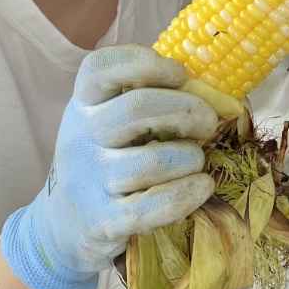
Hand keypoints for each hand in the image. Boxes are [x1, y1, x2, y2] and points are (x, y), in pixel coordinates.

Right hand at [0, 45, 217, 288]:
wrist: (66, 225)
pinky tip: (203, 186)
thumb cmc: (107, 157)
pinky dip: (186, 194)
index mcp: (84, 103)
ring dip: (190, 157)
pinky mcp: (104, 222)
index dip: (147, 63)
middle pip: (136, 109)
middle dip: (187, 110)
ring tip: (197, 161)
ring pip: (152, 160)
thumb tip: (222, 97)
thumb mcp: (113, 120)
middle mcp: (80, 137)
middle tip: (208, 122)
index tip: (180, 74)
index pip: (100, 68)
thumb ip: (156, 98)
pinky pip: (153, 207)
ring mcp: (89, 181)